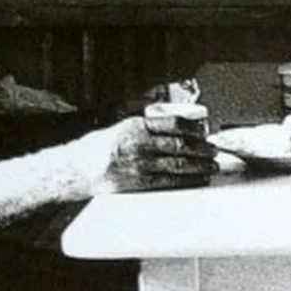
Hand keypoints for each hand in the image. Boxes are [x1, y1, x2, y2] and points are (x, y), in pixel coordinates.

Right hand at [71, 117, 218, 194]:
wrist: (75, 170)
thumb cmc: (98, 146)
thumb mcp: (118, 122)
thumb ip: (142, 115)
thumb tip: (166, 106)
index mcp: (135, 125)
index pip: (173, 123)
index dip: (193, 127)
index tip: (204, 130)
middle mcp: (138, 144)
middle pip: (180, 145)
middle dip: (202, 148)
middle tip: (214, 150)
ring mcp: (138, 165)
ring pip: (178, 164)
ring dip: (199, 165)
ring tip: (212, 165)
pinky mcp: (137, 183)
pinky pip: (169, 181)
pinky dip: (187, 180)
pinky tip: (197, 179)